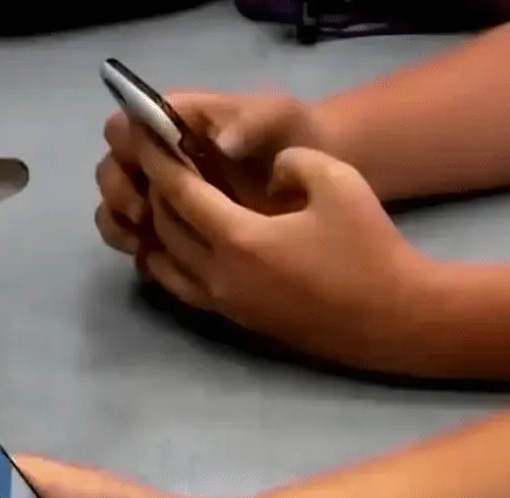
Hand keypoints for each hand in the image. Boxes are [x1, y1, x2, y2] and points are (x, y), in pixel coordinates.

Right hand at [96, 92, 324, 255]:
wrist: (316, 171)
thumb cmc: (289, 133)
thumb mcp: (277, 114)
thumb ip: (250, 121)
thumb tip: (223, 145)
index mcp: (167, 125)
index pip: (122, 129)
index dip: (125, 147)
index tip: (147, 168)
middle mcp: (153, 161)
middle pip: (109, 174)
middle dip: (119, 194)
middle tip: (144, 215)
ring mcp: (158, 201)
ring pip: (115, 213)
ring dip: (120, 228)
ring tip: (144, 244)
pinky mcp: (170, 236)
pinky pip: (140, 249)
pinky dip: (142, 257)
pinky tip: (161, 266)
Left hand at [137, 135, 433, 370]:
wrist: (394, 319)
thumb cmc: (369, 247)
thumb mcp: (337, 179)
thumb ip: (291, 162)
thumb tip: (268, 172)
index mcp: (239, 239)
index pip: (179, 194)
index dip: (157, 162)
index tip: (142, 138)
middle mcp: (219, 275)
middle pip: (164, 227)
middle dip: (155, 191)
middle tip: (158, 163)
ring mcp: (225, 303)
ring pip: (166, 262)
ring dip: (157, 228)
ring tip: (165, 200)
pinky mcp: (236, 320)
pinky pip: (181, 287)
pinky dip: (168, 261)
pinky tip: (175, 244)